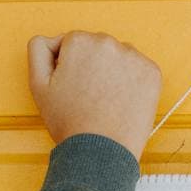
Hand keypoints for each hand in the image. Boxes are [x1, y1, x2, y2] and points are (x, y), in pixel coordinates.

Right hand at [27, 31, 161, 159]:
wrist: (100, 151)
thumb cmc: (69, 120)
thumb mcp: (37, 84)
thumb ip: (38, 50)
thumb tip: (51, 39)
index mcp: (79, 41)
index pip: (72, 43)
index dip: (68, 65)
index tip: (71, 87)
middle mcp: (108, 42)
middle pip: (97, 47)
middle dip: (92, 65)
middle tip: (87, 96)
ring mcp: (134, 57)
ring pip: (118, 57)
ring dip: (112, 71)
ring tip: (105, 100)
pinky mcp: (152, 73)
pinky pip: (138, 70)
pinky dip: (131, 82)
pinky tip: (121, 101)